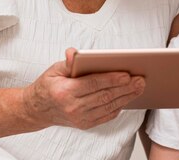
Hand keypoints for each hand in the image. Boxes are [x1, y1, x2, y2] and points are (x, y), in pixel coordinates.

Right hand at [22, 48, 145, 129]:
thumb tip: (73, 53)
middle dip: (125, 88)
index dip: (111, 79)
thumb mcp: (54, 69)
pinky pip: (106, 116)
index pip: (93, 84)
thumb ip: (67, 62)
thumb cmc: (48, 85)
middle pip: (104, 96)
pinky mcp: (85, 124)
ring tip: (139, 87)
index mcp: (65, 91)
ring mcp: (80, 118)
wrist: (38, 109)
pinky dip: (119, 106)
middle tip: (140, 79)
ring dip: (126, 97)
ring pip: (108, 107)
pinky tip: (128, 97)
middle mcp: (73, 107)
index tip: (127, 74)